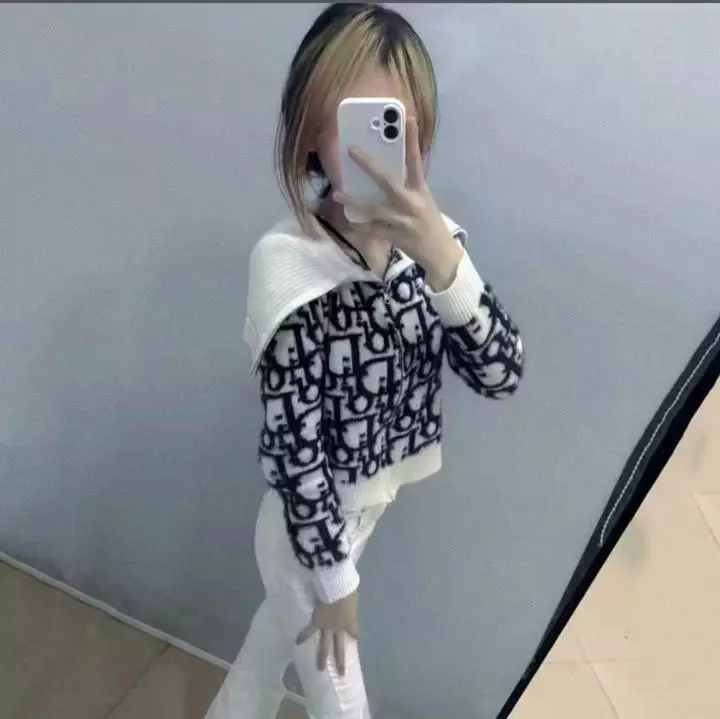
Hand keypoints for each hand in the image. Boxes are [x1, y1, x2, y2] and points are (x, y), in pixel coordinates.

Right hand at [296, 591, 358, 675]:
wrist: (336, 586)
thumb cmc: (346, 587)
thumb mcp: (353, 596)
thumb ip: (350, 603)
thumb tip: (350, 599)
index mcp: (351, 621)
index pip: (354, 632)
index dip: (354, 635)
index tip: (354, 638)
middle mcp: (340, 628)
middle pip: (340, 647)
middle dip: (340, 660)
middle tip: (340, 674)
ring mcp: (328, 627)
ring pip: (325, 646)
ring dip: (322, 658)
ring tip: (319, 668)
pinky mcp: (317, 621)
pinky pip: (309, 630)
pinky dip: (303, 635)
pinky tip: (297, 642)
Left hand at [334, 117, 463, 290]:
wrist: (440, 254)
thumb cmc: (429, 223)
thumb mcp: (423, 201)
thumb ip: (407, 187)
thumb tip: (383, 174)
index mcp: (421, 190)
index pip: (416, 161)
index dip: (412, 140)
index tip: (407, 119)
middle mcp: (412, 203)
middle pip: (388, 180)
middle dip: (369, 165)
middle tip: (352, 151)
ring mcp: (403, 221)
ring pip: (374, 208)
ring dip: (354, 200)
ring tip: (337, 193)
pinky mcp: (396, 237)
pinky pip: (372, 230)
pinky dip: (360, 225)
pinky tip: (349, 220)